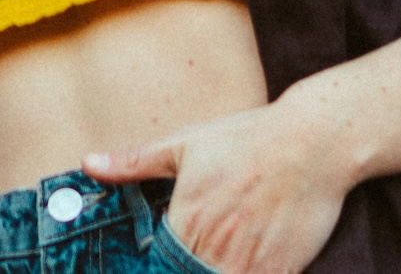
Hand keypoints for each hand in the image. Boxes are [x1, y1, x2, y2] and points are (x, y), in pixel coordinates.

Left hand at [86, 98, 355, 273]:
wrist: (313, 140)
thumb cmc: (247, 139)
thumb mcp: (185, 144)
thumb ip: (134, 162)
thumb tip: (88, 164)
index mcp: (187, 218)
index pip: (157, 266)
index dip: (155, 268)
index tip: (158, 263)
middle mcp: (215, 245)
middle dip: (182, 273)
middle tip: (190, 260)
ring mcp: (250, 261)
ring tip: (212, 260)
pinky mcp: (282, 269)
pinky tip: (243, 266)